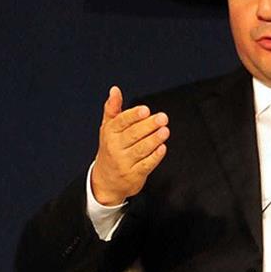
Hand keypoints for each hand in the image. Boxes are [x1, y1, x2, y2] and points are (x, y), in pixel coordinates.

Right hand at [91, 86, 168, 205]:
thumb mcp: (108, 128)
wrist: (105, 182)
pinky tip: (162, 148)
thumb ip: (113, 109)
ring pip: (140, 149)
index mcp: (109, 133)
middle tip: (163, 118)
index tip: (145, 110)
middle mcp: (115, 147)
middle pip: (133, 135)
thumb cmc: (110, 149)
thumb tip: (115, 89)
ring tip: (165, 131)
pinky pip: (145, 165)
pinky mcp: (133, 175)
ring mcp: (124, 162)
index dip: (133, 116)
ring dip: (154, 140)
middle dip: (149, 126)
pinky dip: (154, 157)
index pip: (121, 122)